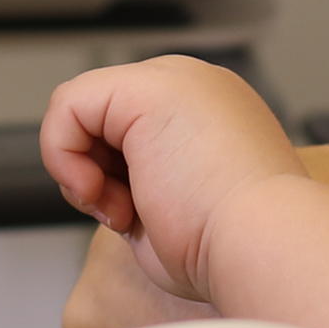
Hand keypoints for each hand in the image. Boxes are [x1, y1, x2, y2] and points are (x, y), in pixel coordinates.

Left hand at [39, 55, 304, 300]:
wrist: (264, 244)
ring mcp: (174, 80)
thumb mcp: (181, 211)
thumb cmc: (235, 248)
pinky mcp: (144, 86)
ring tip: (124, 209)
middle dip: (98, 174)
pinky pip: (66, 106)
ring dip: (83, 173)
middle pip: (103, 119)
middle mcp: (195, 88)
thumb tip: (113, 194)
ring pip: (80, 112)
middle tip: (126, 214)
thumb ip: (147, 187)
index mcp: (213, 115)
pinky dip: (64, 156)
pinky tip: (99, 191)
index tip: (138, 219)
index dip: (116, 180)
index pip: (129, 133)